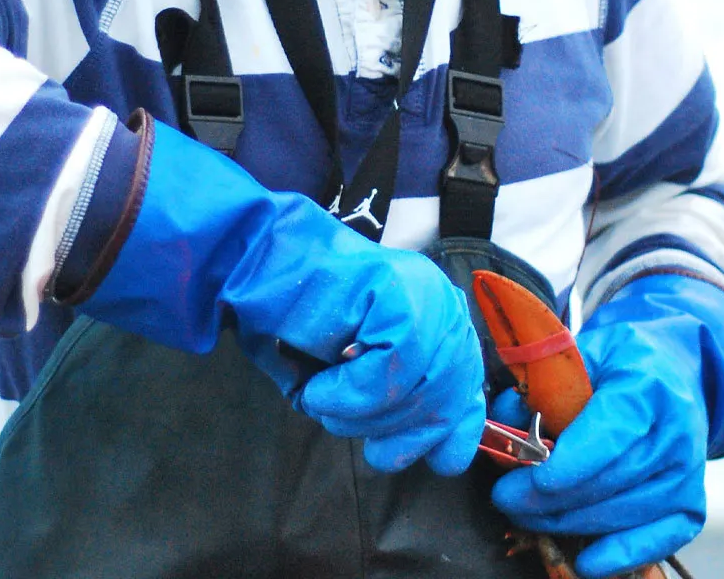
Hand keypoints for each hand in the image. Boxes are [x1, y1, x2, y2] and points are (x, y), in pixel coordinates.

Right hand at [78, 114, 486, 476]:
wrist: (255, 269)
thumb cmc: (298, 326)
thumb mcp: (366, 379)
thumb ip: (408, 405)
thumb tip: (441, 453)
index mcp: (444, 324)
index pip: (468, 399)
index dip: (438, 439)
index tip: (392, 450)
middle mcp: (446, 306)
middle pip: (443, 404)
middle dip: (386, 431)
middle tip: (338, 419)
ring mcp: (427, 297)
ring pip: (413, 393)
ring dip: (358, 414)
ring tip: (322, 396)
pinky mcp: (400, 297)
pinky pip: (387, 375)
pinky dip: (347, 394)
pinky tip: (319, 384)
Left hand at [490, 273, 723, 578]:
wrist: (675, 376)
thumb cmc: (621, 365)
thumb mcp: (583, 353)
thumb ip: (544, 383)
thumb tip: (505, 419)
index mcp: (647, 386)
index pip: (611, 433)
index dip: (569, 465)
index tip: (530, 480)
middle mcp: (676, 433)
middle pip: (611, 480)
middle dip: (552, 497)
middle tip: (506, 498)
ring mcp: (687, 473)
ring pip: (626, 512)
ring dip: (570, 522)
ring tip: (527, 516)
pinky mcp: (691, 505)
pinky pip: (658, 540)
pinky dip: (621, 554)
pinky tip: (587, 560)